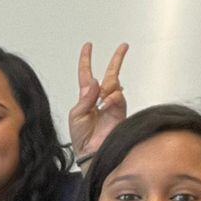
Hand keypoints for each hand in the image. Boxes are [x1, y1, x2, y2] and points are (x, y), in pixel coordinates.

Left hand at [68, 41, 128, 160]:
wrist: (90, 153)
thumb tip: (95, 81)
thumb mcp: (76, 114)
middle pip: (110, 75)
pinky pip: (119, 99)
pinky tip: (107, 104)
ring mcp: (111, 105)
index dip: (87, 60)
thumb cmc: (80, 137)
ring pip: (115, 86)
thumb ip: (86, 97)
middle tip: (124, 46)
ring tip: (104, 100)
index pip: (86, 74)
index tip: (88, 46)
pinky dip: (113, 99)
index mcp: (86, 97)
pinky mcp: (120, 113)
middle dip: (117, 60)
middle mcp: (100, 98)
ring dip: (110, 88)